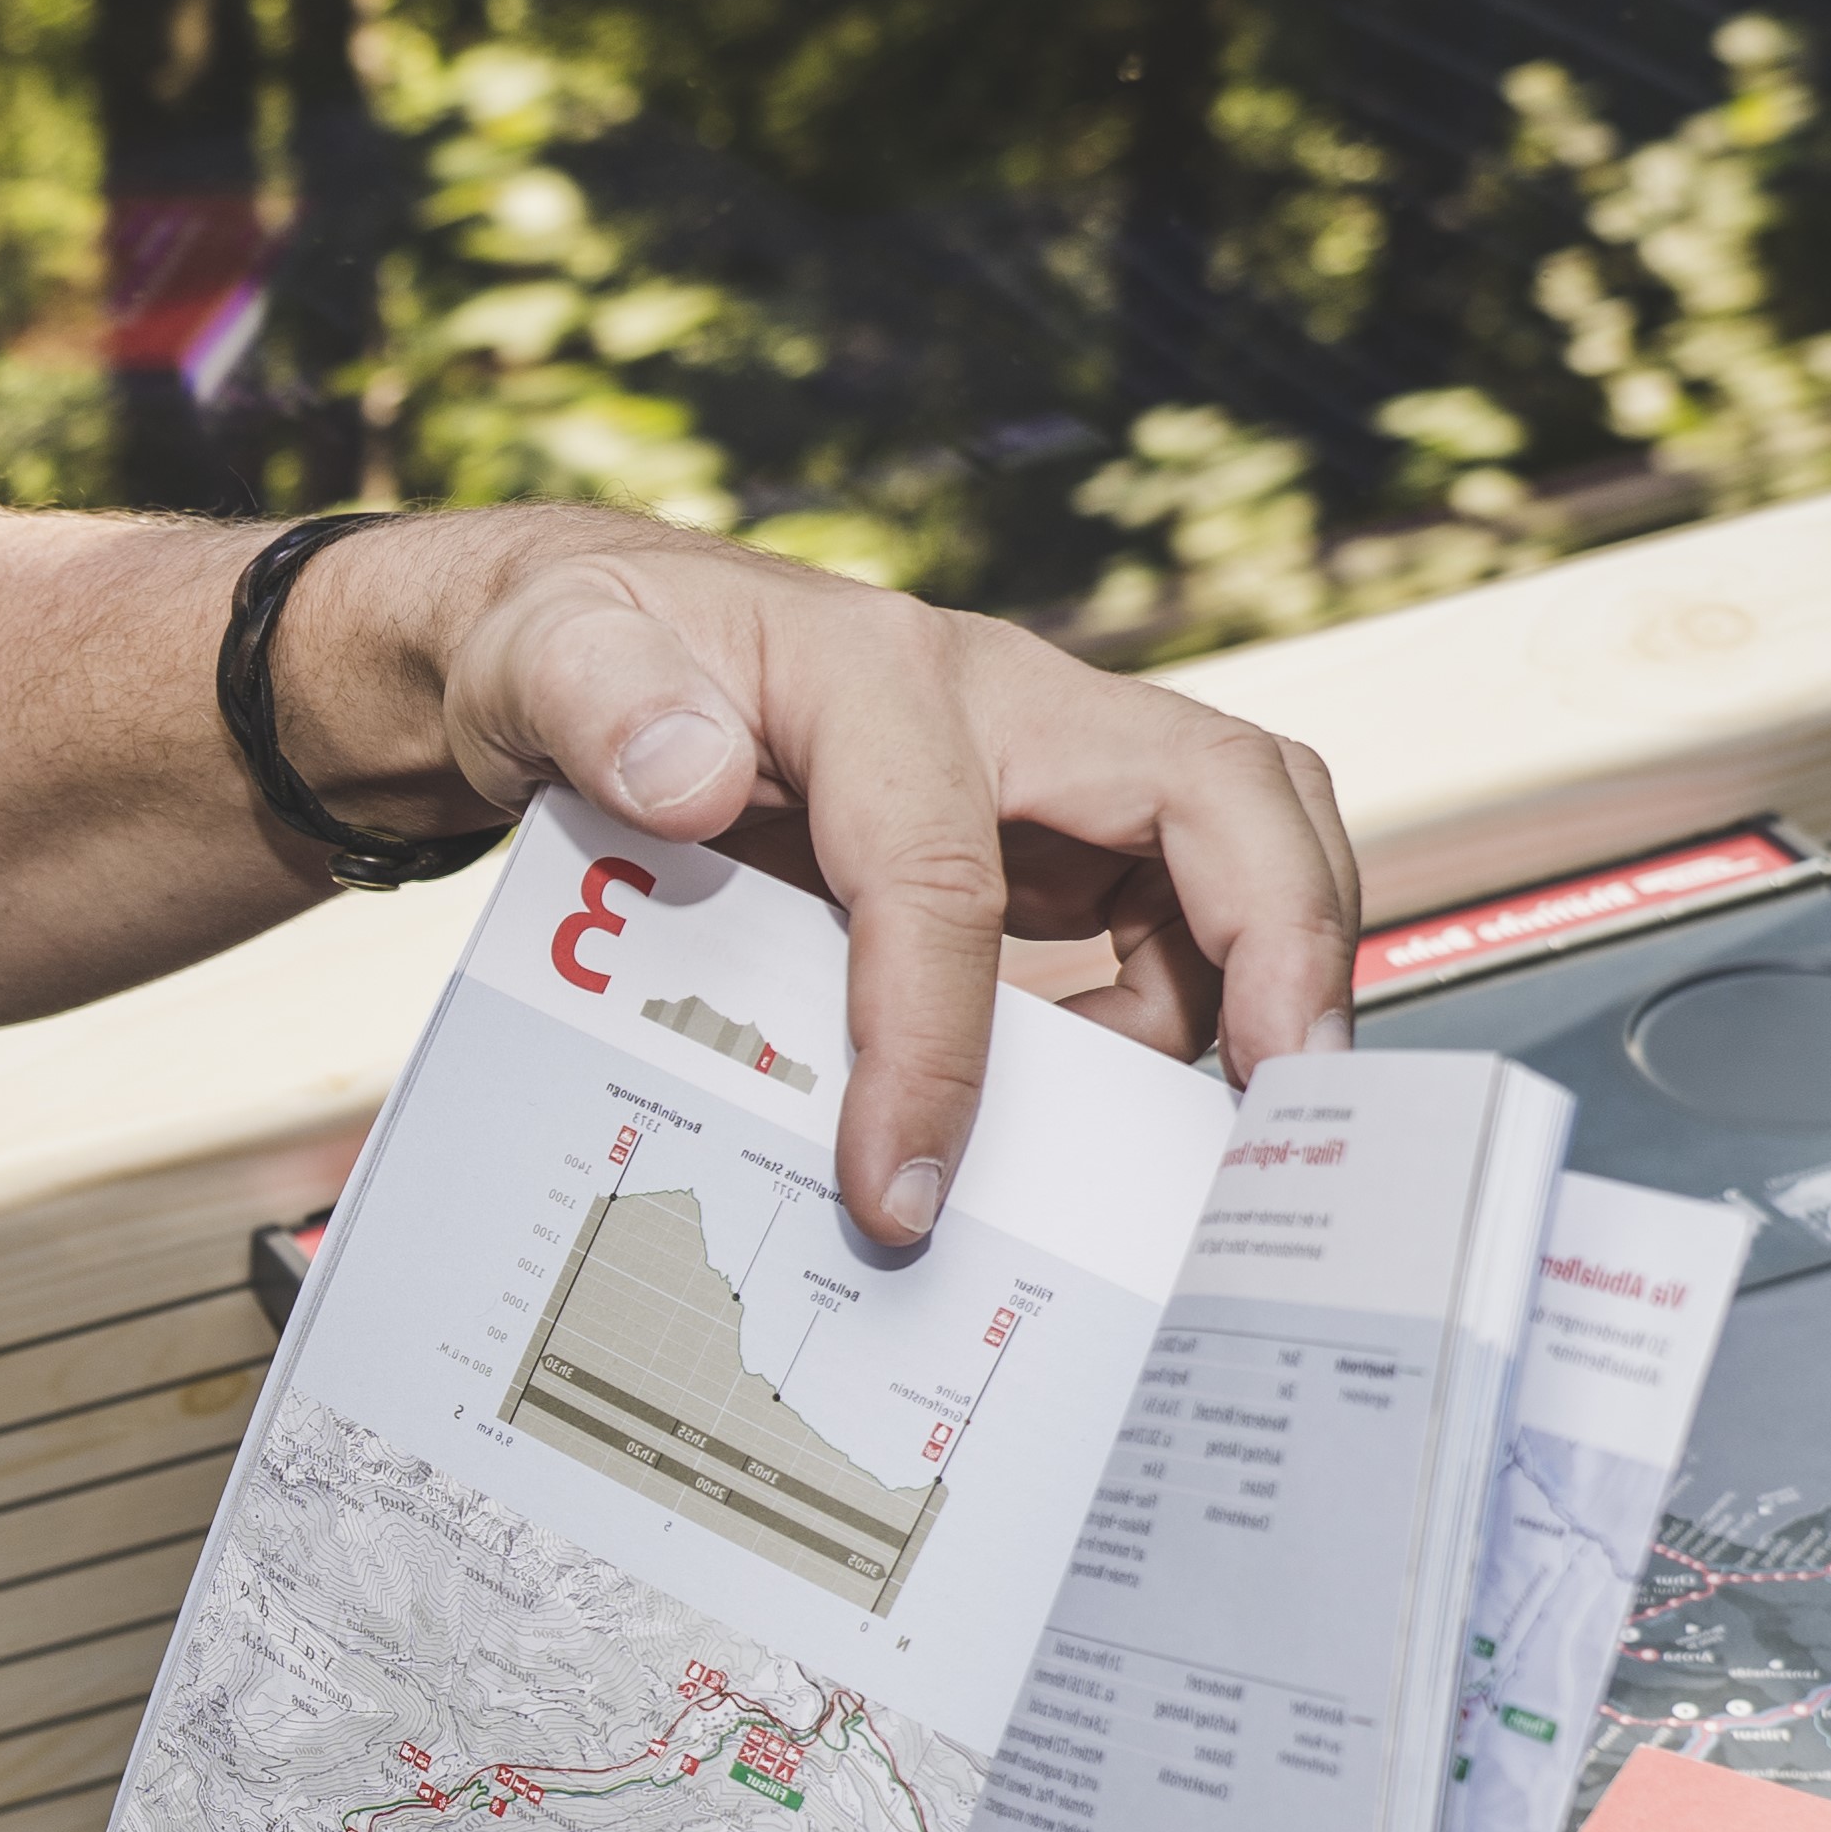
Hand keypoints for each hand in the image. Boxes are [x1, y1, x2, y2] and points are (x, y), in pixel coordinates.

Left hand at [366, 521, 1360, 1245]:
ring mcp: (1043, 765)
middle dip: (1284, 946)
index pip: (943, 869)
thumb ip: (597, 703)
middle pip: (1223, 790)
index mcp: (874, 674)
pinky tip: (1085, 1093)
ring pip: (1237, 845)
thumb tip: (685, 775)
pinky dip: (1177, 1006)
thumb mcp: (545, 658)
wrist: (591, 645)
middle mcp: (998, 703)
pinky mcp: (1051, 827)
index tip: (900, 1186)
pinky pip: (1176, 909)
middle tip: (1278, 1116)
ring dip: (1245, 989)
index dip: (937, 1041)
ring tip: (1159, 1135)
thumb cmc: (579, 654)